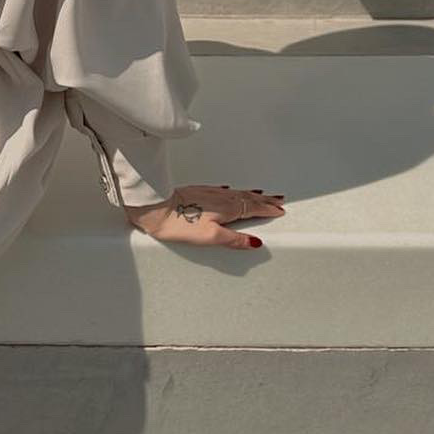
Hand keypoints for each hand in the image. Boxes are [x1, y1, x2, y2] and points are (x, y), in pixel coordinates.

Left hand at [123, 182, 285, 249]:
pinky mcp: (198, 192)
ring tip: (262, 194)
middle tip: (278, 200)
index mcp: (227, 209)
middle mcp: (221, 198)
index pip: (254, 209)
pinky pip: (224, 191)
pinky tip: (230, 191)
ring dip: (252, 194)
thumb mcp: (210, 237)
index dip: (268, 210)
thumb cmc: (178, 223)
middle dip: (265, 200)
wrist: (154, 207)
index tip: (279, 209)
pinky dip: (233, 191)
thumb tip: (254, 242)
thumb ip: (234, 239)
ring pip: (237, 193)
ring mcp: (209, 194)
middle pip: (248, 199)